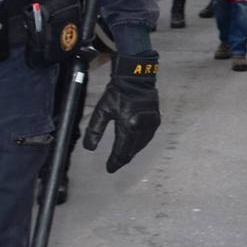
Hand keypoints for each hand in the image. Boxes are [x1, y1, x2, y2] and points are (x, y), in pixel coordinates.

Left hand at [81, 51, 159, 173]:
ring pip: (141, 145)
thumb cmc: (117, 93)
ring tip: (124, 156)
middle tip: (115, 164)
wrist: (136, 77)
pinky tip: (134, 144)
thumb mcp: (102, 111)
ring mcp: (151, 125)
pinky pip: (147, 137)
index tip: (109, 169)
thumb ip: (95, 130)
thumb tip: (89, 148)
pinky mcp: (156, 120)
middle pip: (132, 150)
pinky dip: (140, 143)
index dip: (115, 162)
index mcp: (128, 127)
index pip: (121, 151)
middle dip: (123, 158)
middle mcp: (142, 128)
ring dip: (132, 152)